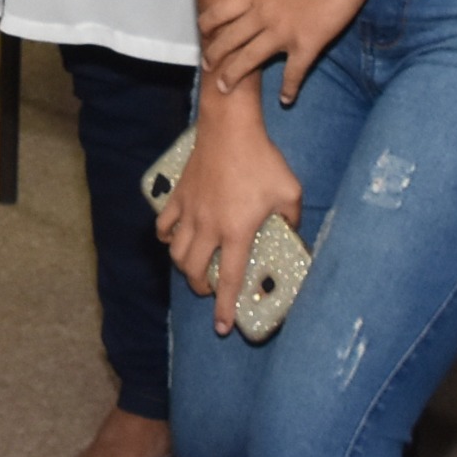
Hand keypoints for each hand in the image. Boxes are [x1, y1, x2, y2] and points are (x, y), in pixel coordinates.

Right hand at [151, 98, 305, 334]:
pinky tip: (174, 240)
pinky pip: (164, 226)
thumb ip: (293, 219)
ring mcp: (189, 212)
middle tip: (210, 291)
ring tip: (194, 269)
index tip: (221, 327)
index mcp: (237, 232)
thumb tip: (292, 233)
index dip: (224, 307)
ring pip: (176, 253)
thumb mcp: (290, 192)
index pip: (230, 280)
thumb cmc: (262, 159)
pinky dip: (166, 238)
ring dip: (184, 268)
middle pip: (194, 272)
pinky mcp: (178, 196)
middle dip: (200, 289)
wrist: (230, 128)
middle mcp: (208, 228)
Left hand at [198, 0, 370, 109]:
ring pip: (248, 59)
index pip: (220, 11)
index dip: (207, 25)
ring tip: (224, 89)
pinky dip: (289, 89)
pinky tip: (286, 100)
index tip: (203, 34)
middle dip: (214, 55)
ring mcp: (282, 31)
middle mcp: (262, 14)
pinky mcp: (306, 45)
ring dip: (233, 75)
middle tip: (207, 67)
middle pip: (229, 39)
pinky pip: (293, 73)